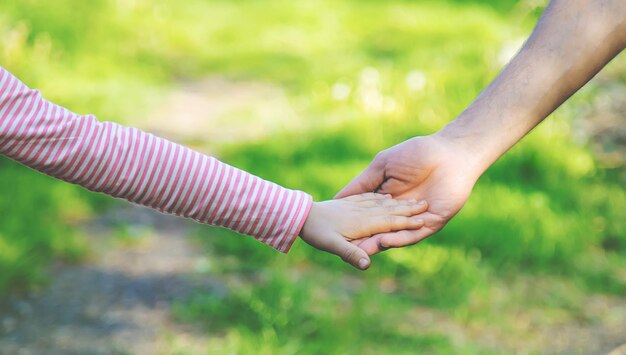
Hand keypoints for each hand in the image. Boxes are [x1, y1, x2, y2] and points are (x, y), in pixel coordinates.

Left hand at [300, 193, 427, 269]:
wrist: (300, 214)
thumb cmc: (316, 232)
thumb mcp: (332, 246)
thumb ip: (351, 253)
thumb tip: (366, 264)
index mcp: (362, 223)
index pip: (389, 222)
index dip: (407, 222)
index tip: (424, 219)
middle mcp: (362, 212)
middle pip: (389, 210)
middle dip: (407, 208)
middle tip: (424, 204)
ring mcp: (355, 205)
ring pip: (381, 203)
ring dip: (397, 202)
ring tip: (411, 200)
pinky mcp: (348, 202)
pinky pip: (368, 197)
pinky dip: (380, 197)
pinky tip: (384, 195)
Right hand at [335, 134, 482, 254]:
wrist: (450, 152)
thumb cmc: (416, 153)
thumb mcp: (381, 166)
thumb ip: (362, 184)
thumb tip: (337, 198)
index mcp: (386, 199)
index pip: (367, 217)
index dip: (352, 225)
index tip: (332, 233)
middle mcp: (400, 212)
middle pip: (378, 230)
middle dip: (362, 240)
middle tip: (343, 250)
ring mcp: (416, 219)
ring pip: (394, 236)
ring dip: (378, 243)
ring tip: (362, 249)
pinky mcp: (432, 223)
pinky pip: (413, 234)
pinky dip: (399, 238)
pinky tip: (385, 240)